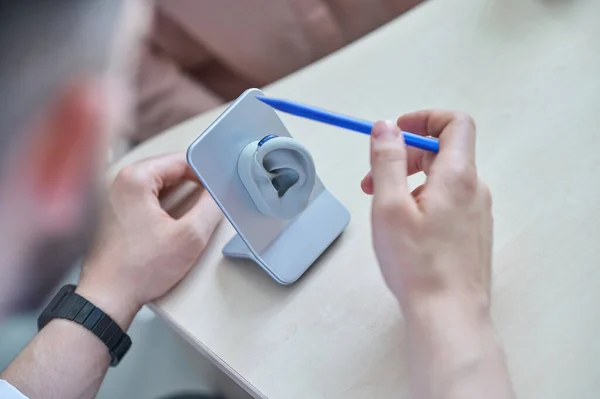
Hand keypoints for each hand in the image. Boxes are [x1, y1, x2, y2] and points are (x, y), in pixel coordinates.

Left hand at [77, 153, 221, 326]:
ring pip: (159, 186)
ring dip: (179, 197)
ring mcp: (113, 197)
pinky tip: (175, 225)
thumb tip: (218, 193)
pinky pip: (147, 199)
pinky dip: (165, 207)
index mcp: (135, 178)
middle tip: (209, 203)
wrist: (107, 298)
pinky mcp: (113, 213)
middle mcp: (120, 181)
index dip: (205, 172)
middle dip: (192, 185)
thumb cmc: (140, 269)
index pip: (181, 160)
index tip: (218, 188)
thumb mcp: (190, 237)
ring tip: (194, 215)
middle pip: (169, 171)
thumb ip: (211, 208)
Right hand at [362, 112, 492, 317]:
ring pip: (442, 178)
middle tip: (373, 179)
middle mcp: (474, 189)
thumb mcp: (390, 205)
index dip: (424, 118)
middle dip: (404, 155)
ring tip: (384, 207)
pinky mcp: (472, 232)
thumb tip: (387, 126)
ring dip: (410, 180)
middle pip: (443, 151)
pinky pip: (447, 201)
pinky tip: (404, 228)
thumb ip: (387, 160)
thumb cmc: (418, 264)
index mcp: (457, 175)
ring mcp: (476, 212)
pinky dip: (422, 199)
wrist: (449, 315)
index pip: (455, 123)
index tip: (395, 132)